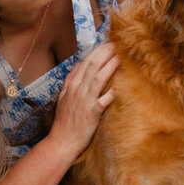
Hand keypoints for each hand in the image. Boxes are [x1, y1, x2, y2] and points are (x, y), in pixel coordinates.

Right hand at [50, 42, 119, 165]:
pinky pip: (104, 100)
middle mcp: (78, 90)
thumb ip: (70, 79)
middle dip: (106, 52)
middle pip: (93, 65)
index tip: (109, 43)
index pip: (86, 62)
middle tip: (118, 44)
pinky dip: (112, 92)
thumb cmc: (64, 121)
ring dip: (111, 65)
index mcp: (72, 85)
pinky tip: (121, 85)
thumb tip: (78, 64)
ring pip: (99, 78)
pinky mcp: (92, 113)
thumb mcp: (63, 97)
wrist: (62, 141)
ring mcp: (85, 101)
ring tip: (121, 56)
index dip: (98, 51)